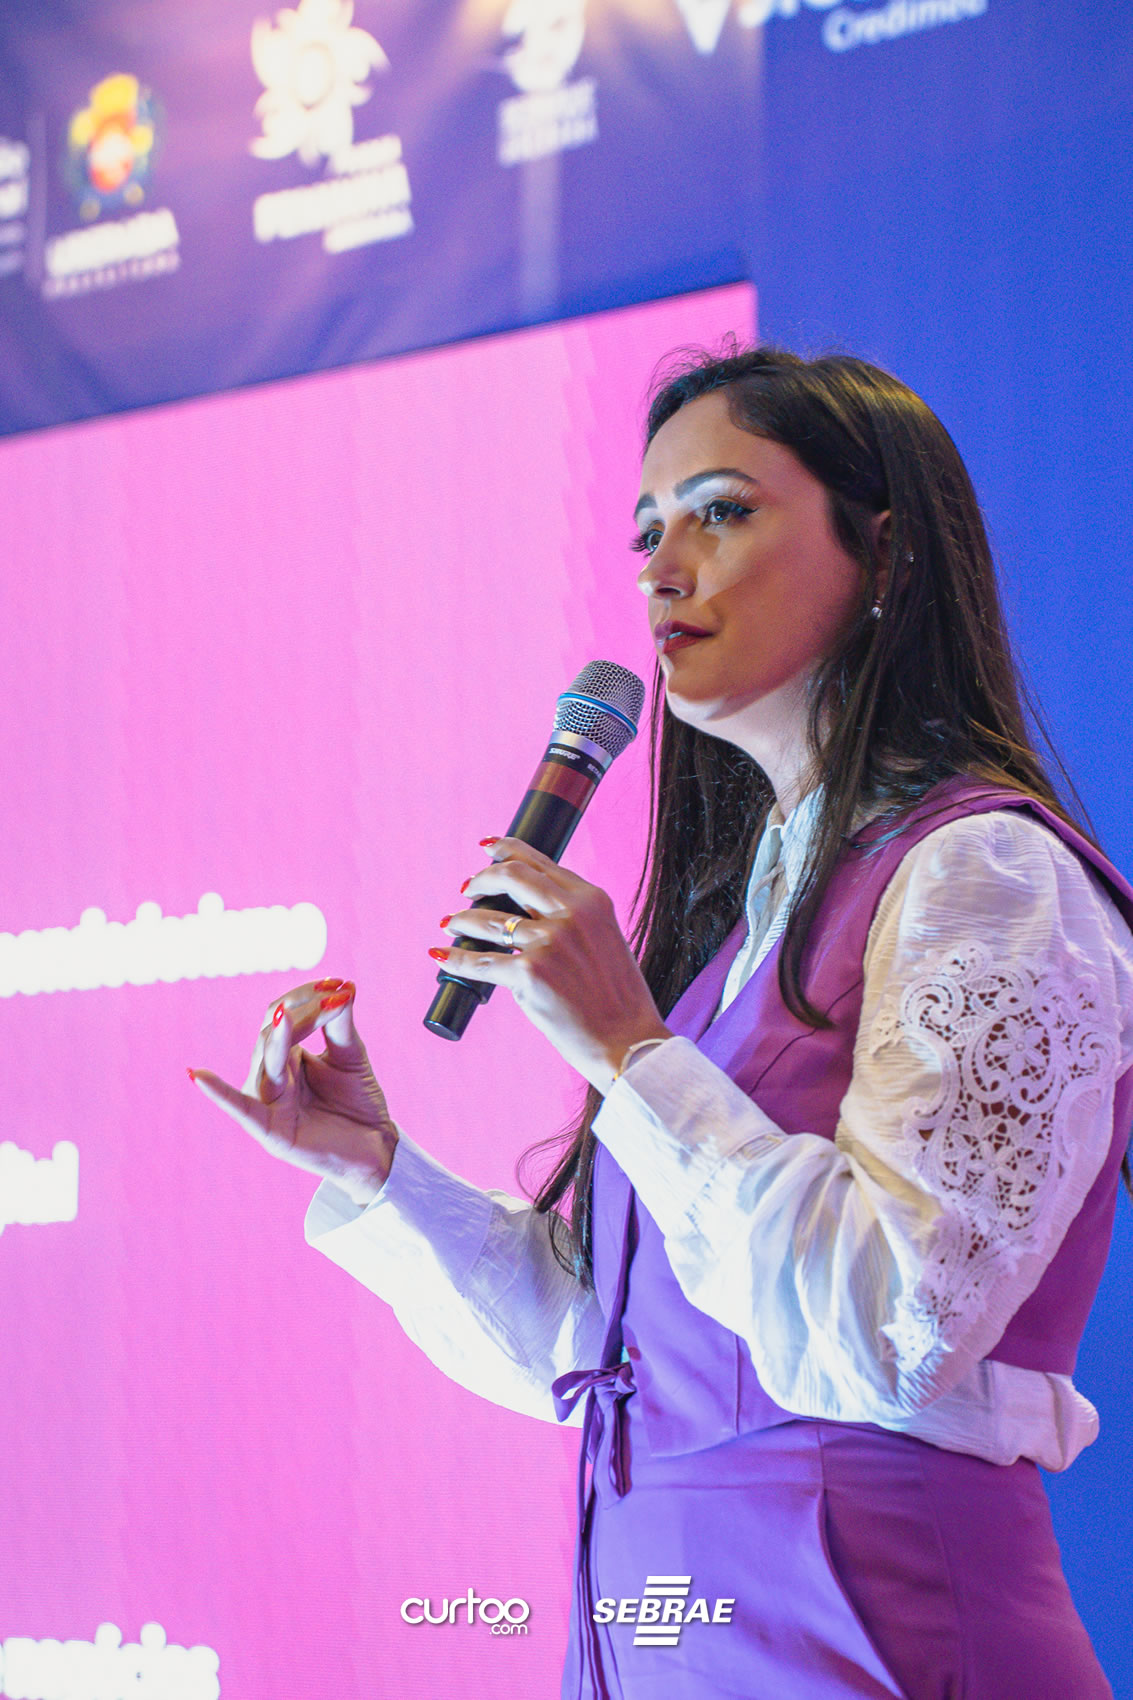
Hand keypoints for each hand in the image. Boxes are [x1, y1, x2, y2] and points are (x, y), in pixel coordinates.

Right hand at [189, 979, 397, 1206]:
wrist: (374, 1148)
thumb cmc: (356, 1101)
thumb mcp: (350, 1055)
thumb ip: (339, 1024)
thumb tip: (342, 986)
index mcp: (284, 1055)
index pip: (283, 1016)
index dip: (305, 997)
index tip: (338, 984)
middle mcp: (269, 1075)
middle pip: (272, 1033)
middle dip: (302, 1013)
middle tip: (334, 998)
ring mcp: (266, 1101)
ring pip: (265, 1061)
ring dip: (281, 1037)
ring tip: (289, 1016)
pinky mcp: (269, 1129)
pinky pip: (240, 1109)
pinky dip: (218, 1093)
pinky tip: (197, 1076)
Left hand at [435, 839, 670, 1092]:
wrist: (628, 1041)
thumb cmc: (616, 998)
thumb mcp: (605, 939)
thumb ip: (575, 918)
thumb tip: (529, 909)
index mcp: (592, 900)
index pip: (539, 861)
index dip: (505, 849)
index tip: (487, 850)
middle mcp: (571, 914)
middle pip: (511, 876)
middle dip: (480, 879)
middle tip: (467, 889)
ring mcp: (550, 943)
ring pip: (488, 920)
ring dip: (462, 919)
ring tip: (451, 924)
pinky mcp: (530, 974)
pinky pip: (480, 962)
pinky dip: (455, 958)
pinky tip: (442, 955)